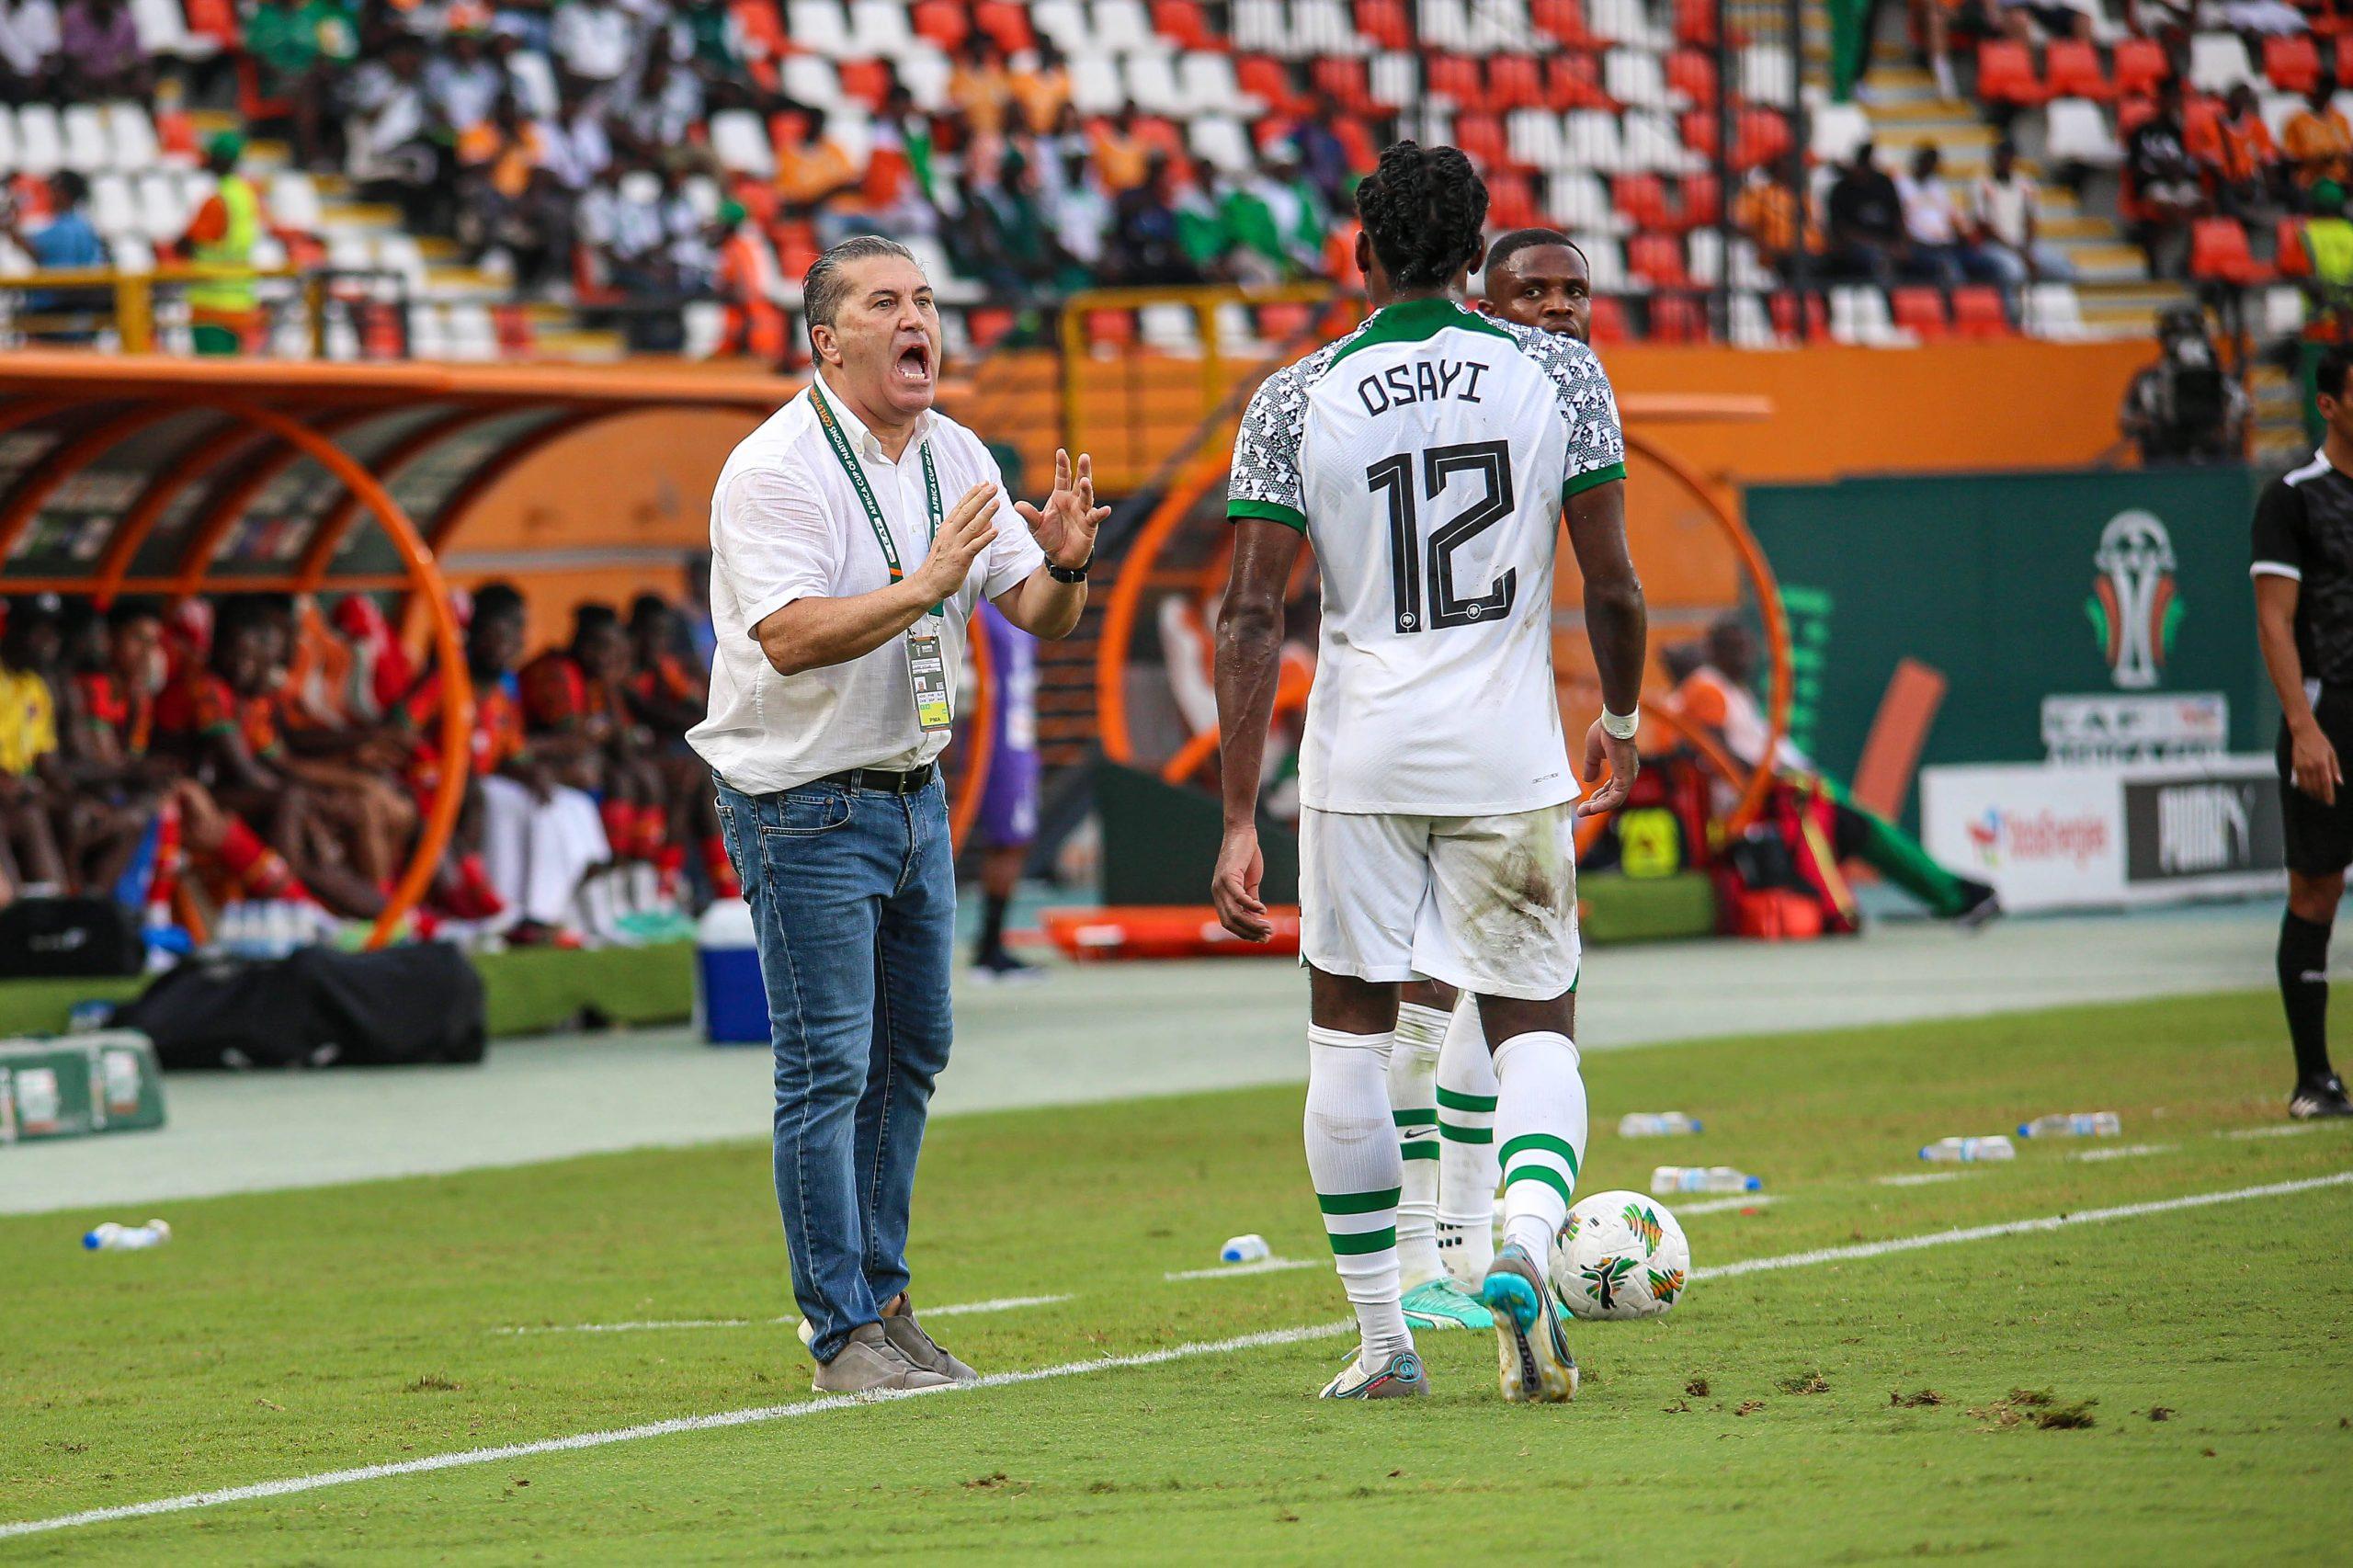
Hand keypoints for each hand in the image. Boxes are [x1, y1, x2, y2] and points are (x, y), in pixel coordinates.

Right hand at [908, 482, 999, 603]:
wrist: (928, 583)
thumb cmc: (940, 564)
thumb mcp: (952, 544)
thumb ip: (969, 533)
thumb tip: (987, 523)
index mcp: (947, 528)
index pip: (960, 507)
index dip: (972, 495)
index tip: (982, 483)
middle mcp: (950, 534)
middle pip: (967, 512)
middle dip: (980, 498)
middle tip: (992, 487)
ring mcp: (955, 545)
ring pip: (973, 526)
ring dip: (986, 513)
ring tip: (997, 503)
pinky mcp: (961, 558)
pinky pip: (975, 546)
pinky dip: (985, 538)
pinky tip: (996, 530)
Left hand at [1014, 448, 1108, 570]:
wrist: (1059, 557)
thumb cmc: (1049, 538)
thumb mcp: (1035, 526)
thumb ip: (1029, 514)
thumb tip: (1017, 505)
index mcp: (1060, 497)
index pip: (1062, 477)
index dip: (1062, 465)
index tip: (1061, 451)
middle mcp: (1073, 501)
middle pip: (1079, 482)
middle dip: (1082, 469)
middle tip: (1084, 456)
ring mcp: (1083, 512)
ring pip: (1087, 497)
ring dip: (1087, 489)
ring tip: (1085, 481)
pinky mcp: (1090, 525)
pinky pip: (1095, 517)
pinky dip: (1100, 513)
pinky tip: (1105, 509)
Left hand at [1211, 825, 1269, 940]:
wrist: (1241, 834)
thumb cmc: (1246, 857)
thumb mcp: (1249, 883)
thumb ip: (1251, 900)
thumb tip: (1256, 918)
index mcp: (1222, 897)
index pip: (1229, 923)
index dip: (1245, 933)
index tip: (1261, 938)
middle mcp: (1218, 893)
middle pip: (1231, 922)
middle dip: (1249, 932)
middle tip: (1267, 936)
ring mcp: (1221, 885)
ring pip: (1234, 913)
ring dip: (1252, 923)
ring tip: (1267, 926)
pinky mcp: (1227, 875)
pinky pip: (1238, 897)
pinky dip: (1251, 905)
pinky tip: (1262, 910)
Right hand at [1576, 719, 1639, 817]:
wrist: (1612, 723)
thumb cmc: (1605, 731)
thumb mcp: (1594, 752)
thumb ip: (1592, 765)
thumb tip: (1588, 779)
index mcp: (1621, 768)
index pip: (1611, 788)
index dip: (1598, 797)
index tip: (1585, 803)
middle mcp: (1627, 774)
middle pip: (1612, 797)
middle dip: (1595, 805)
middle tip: (1581, 811)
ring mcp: (1628, 777)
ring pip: (1614, 800)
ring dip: (1597, 807)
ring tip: (1582, 812)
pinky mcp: (1626, 778)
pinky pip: (1615, 798)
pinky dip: (1604, 804)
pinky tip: (1592, 808)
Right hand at [2291, 720, 2341, 805]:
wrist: (2304, 732)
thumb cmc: (2320, 742)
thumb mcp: (2332, 753)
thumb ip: (2335, 769)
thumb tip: (2339, 783)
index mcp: (2323, 763)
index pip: (2326, 784)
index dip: (2328, 795)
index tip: (2330, 803)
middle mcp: (2312, 766)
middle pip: (2316, 787)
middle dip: (2320, 796)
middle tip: (2324, 801)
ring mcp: (2302, 767)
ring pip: (2307, 786)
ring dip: (2312, 793)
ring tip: (2316, 797)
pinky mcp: (2295, 766)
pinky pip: (2299, 781)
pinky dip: (2303, 788)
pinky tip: (2308, 790)